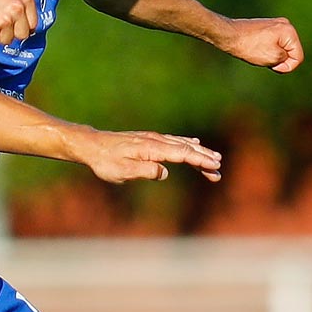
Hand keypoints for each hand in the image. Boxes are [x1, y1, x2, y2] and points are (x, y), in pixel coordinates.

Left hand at [81, 130, 223, 184]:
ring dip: (199, 152)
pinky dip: (187, 145)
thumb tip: (164, 172)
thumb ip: (144, 171)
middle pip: (186, 148)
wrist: (92, 145)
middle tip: (219, 169)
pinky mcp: (149, 140)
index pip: (181, 154)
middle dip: (204, 158)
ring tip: (214, 160)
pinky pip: (174, 142)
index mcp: (151, 148)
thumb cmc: (105, 161)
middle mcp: (155, 140)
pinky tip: (195, 144)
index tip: (214, 167)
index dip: (199, 161)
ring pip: (182, 144)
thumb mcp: (122, 171)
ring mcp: (153, 139)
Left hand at [222, 17, 303, 72]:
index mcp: (289, 31)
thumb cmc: (249, 47)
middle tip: (264, 57)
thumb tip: (285, 56)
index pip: (298, 57)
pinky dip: (267, 51)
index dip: (287, 67)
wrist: (229, 35)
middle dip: (280, 60)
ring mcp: (276, 25)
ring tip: (259, 52)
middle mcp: (286, 24)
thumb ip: (286, 59)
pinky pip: (274, 45)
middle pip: (291, 52)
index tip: (272, 65)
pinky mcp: (267, 27)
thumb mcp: (273, 58)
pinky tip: (256, 49)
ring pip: (282, 50)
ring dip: (272, 56)